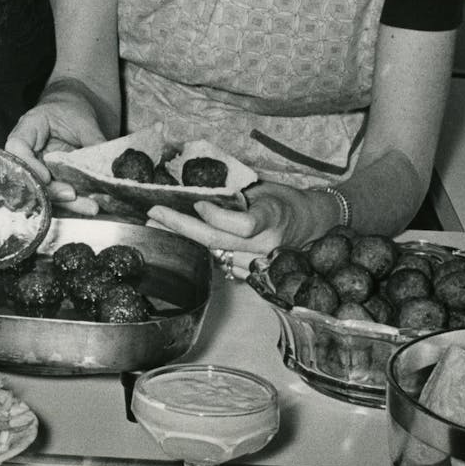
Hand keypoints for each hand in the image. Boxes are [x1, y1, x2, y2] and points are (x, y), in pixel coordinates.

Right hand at [5, 96, 106, 215]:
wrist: (71, 111)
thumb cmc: (72, 109)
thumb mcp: (84, 120)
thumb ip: (93, 140)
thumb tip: (109, 166)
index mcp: (29, 127)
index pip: (16, 147)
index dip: (28, 165)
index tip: (48, 176)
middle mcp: (28, 151)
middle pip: (29, 176)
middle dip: (50, 191)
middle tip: (73, 195)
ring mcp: (37, 168)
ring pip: (44, 190)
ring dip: (65, 203)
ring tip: (90, 207)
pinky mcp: (49, 180)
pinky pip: (56, 195)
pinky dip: (72, 204)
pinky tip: (89, 206)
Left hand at [145, 182, 302, 264]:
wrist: (310, 227)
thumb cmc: (285, 201)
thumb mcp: (265, 189)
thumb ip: (236, 193)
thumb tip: (198, 189)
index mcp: (273, 218)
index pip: (244, 224)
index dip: (218, 216)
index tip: (198, 203)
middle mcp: (266, 245)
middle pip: (217, 240)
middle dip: (180, 227)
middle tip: (154, 215)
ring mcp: (259, 264)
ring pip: (212, 254)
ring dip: (183, 241)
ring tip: (158, 226)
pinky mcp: (252, 276)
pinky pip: (219, 264)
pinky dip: (200, 252)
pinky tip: (181, 241)